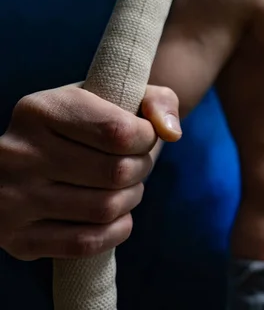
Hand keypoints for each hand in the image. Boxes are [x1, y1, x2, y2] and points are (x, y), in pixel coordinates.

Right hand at [0, 84, 180, 259]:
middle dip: (140, 170)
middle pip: (116, 172)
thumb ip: (158, 100)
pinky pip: (86, 243)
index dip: (147, 139)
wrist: (40, 159)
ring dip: (130, 200)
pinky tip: (117, 216)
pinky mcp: (17, 238)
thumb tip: (171, 133)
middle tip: (135, 166)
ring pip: (105, 209)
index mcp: (41, 110)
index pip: (119, 132)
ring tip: (125, 188)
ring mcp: (11, 198)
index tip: (142, 137)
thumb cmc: (91, 124)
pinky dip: (116, 231)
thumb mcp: (119, 96)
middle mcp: (19, 152)